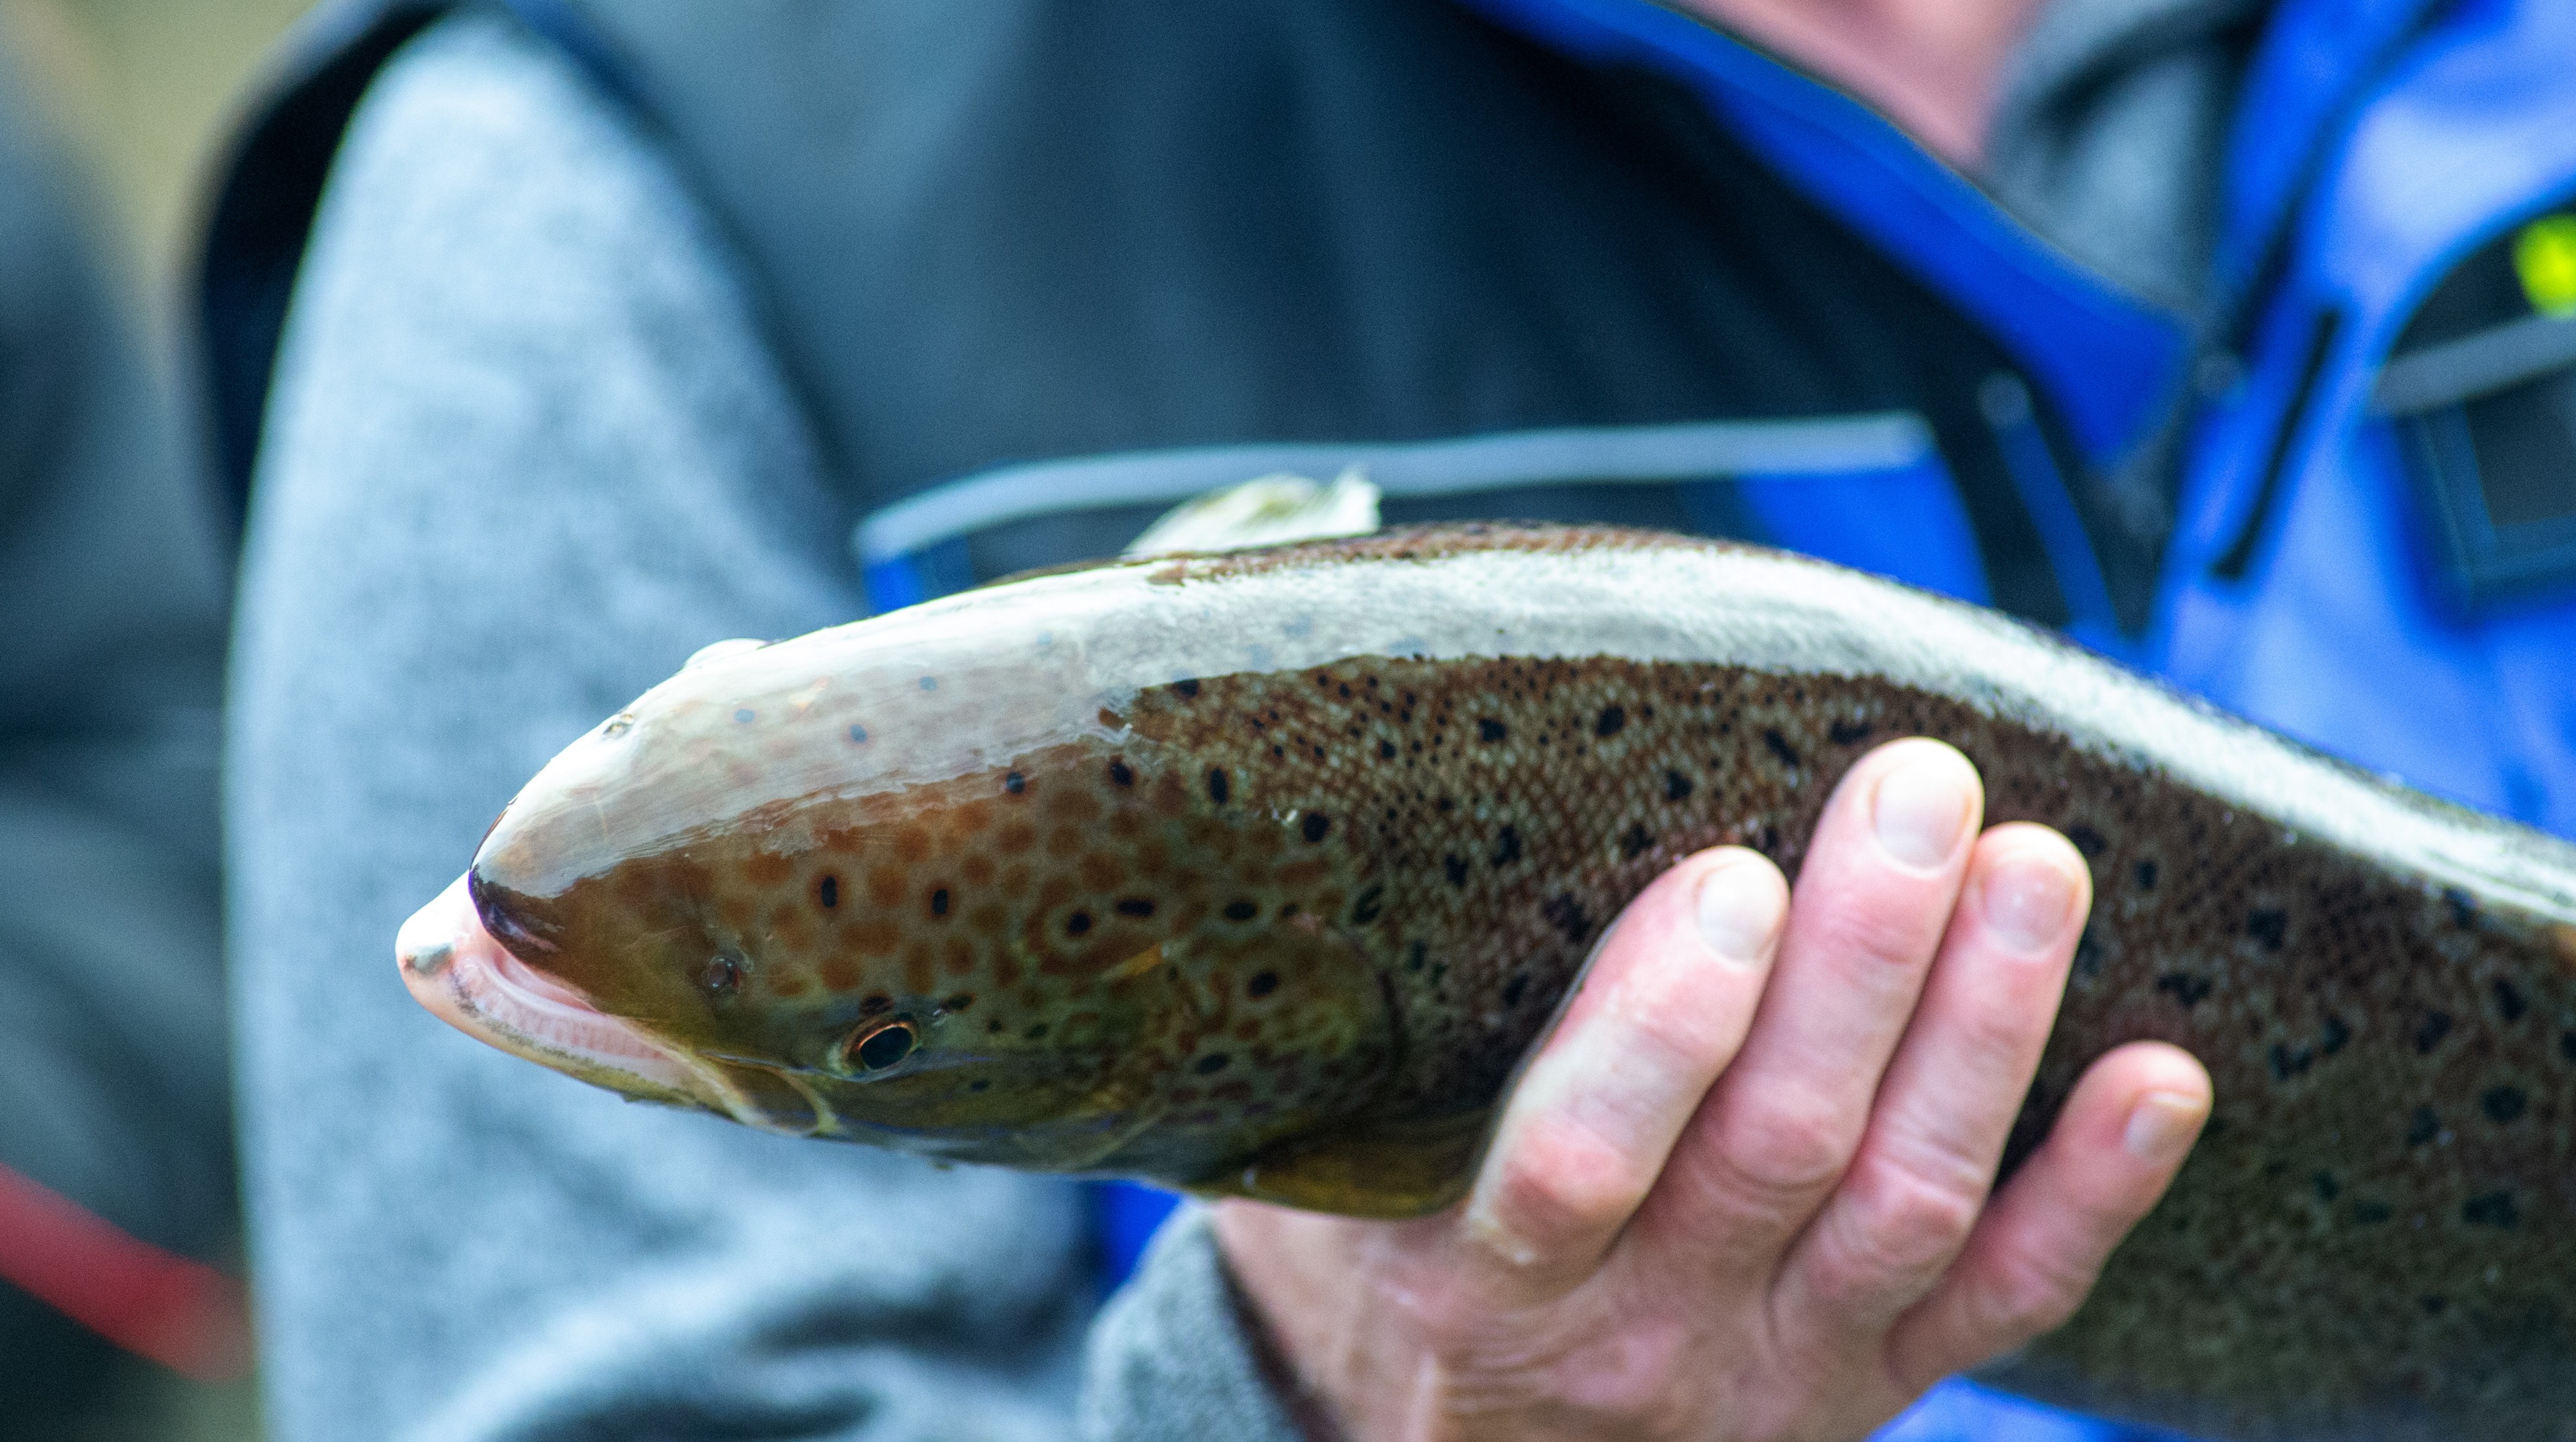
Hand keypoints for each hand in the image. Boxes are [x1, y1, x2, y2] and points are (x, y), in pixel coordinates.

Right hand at [1214, 738, 2211, 1441]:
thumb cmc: (1390, 1272)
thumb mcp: (1319, 1182)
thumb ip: (1338, 1045)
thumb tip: (1318, 810)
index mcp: (1484, 1287)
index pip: (1580, 1166)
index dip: (1662, 1028)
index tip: (1727, 873)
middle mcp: (1642, 1340)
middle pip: (1776, 1153)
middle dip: (1860, 963)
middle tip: (1913, 790)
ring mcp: (1780, 1373)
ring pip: (1905, 1204)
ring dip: (1981, 1030)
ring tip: (2033, 861)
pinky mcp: (1878, 1387)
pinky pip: (2004, 1306)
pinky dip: (2091, 1195)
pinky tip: (2162, 1071)